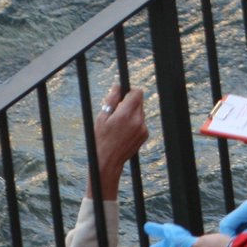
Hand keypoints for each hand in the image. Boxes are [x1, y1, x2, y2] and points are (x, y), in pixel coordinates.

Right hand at [92, 84, 149, 200]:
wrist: (108, 161)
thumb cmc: (101, 139)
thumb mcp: (102, 117)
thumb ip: (111, 99)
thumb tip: (118, 86)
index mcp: (126, 114)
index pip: (137, 92)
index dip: (130, 91)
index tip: (122, 94)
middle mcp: (137, 120)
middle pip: (139, 101)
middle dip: (129, 101)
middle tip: (117, 110)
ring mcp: (143, 128)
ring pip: (140, 111)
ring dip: (132, 112)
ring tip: (119, 123)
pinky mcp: (145, 134)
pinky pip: (141, 121)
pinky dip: (134, 121)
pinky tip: (124, 131)